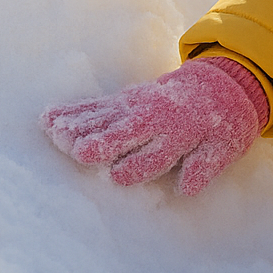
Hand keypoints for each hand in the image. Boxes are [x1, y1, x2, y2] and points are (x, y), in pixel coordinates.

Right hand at [41, 57, 267, 195]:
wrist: (221, 84)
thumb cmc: (222, 124)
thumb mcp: (224, 147)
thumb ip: (205, 166)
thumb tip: (187, 188)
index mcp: (181, 135)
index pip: (154, 158)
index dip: (136, 167)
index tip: (117, 176)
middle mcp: (155, 120)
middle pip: (124, 134)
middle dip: (103, 143)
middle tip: (79, 151)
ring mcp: (136, 107)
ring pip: (103, 118)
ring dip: (79, 125)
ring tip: (55, 131)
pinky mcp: (124, 100)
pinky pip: (95, 106)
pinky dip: (71, 111)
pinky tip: (49, 117)